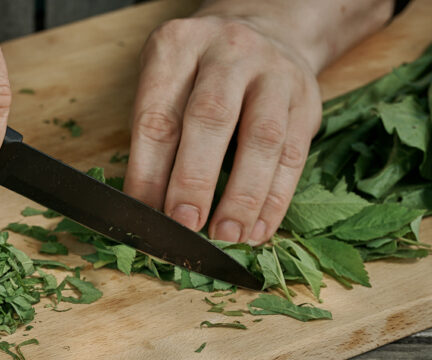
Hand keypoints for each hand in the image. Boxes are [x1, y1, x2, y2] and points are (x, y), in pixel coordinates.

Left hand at [123, 15, 323, 245]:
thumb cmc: (198, 74)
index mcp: (178, 47)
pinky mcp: (307, 101)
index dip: (149, 172)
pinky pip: (294, 156)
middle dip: (195, 179)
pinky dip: (274, 200)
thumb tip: (147, 209)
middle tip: (185, 225)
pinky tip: (257, 231)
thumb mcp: (165, 83)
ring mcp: (274, 72)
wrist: (265, 32)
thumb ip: (156, 138)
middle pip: (211, 119)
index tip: (143, 215)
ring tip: (226, 236)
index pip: (158, 116)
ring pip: (262, 139)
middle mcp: (228, 52)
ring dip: (242, 197)